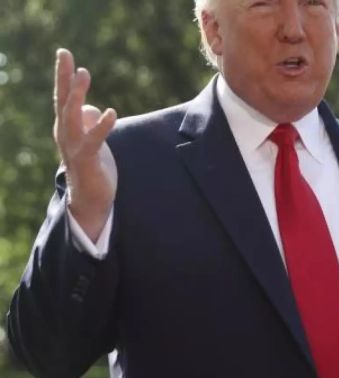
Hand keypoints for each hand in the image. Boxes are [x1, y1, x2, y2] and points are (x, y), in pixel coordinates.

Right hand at [53, 49, 117, 240]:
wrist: (89, 200)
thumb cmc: (90, 166)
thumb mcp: (89, 139)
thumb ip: (88, 122)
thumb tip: (92, 109)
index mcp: (66, 126)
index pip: (63, 96)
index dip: (64, 75)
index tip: (64, 53)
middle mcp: (65, 133)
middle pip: (63, 100)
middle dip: (64, 77)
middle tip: (65, 54)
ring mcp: (74, 146)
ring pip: (72, 116)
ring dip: (77, 94)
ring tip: (83, 73)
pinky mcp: (88, 160)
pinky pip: (94, 140)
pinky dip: (101, 126)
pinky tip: (110, 112)